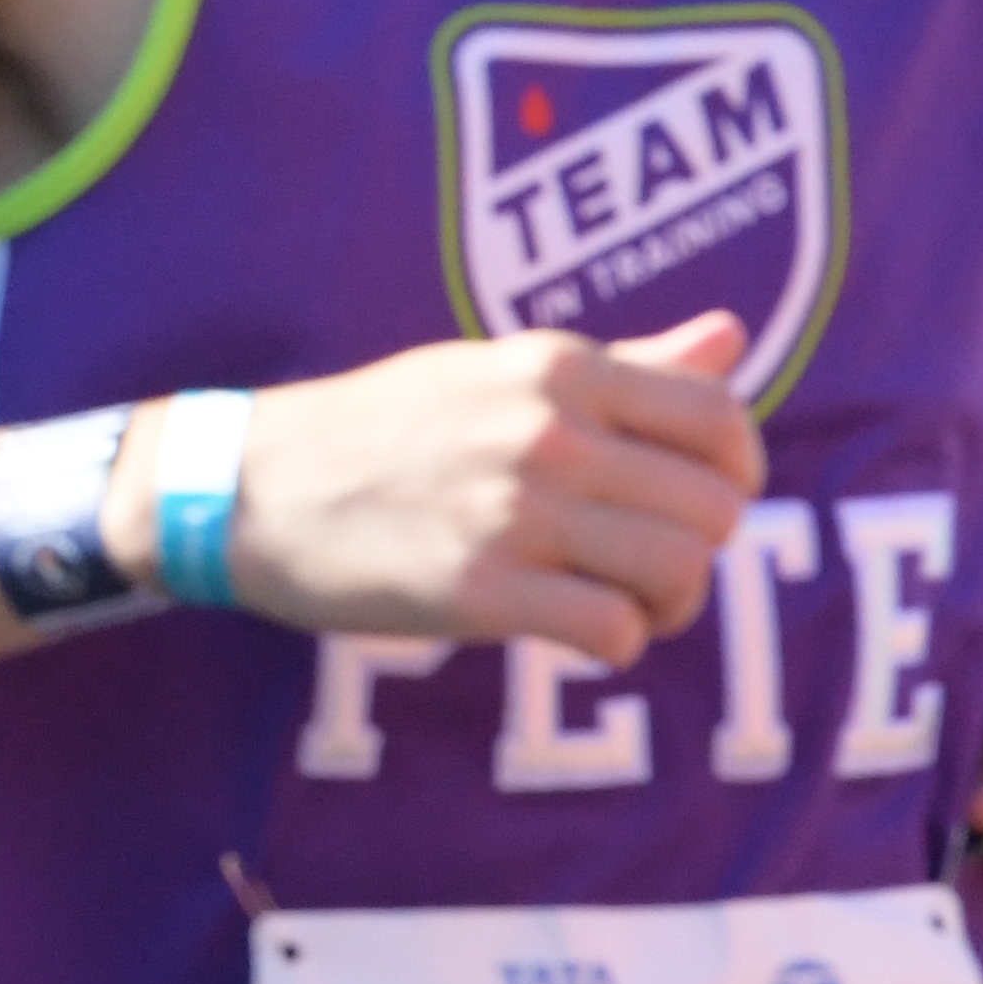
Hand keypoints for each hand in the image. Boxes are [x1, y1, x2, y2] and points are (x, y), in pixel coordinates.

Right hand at [202, 314, 764, 662]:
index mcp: (557, 367)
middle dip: (700, 550)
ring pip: (678, 572)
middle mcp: (546, 431)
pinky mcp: (479, 590)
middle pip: (713, 508)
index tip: (690, 500)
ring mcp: (513, 511)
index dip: (734, 473)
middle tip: (646, 565)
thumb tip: (732, 339)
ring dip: (668, 605)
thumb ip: (625, 365)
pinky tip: (575, 632)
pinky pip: (614, 630)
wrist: (248, 486)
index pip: (721, 419)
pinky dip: (616, 644)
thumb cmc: (384, 427)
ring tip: (621, 604)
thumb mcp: (498, 370)